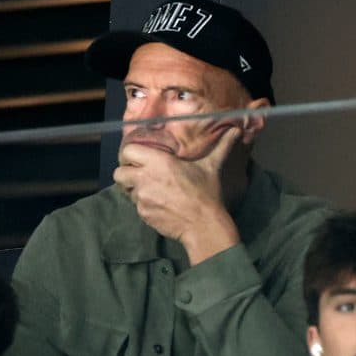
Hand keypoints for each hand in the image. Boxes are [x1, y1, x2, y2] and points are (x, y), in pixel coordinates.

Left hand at [113, 126, 242, 263]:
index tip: (138, 158)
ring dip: (134, 189)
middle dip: (126, 173)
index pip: (128, 151)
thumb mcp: (212, 167)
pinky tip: (159, 205)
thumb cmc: (207, 193)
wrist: (203, 224)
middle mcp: (145, 177)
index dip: (130, 155)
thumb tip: (236, 131)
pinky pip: (136, 206)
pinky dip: (144, 204)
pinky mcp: (142, 213)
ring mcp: (142, 197)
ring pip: (125, 190)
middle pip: (119, 172)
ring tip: (149, 190)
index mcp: (159, 161)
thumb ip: (221, 147)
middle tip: (139, 175)